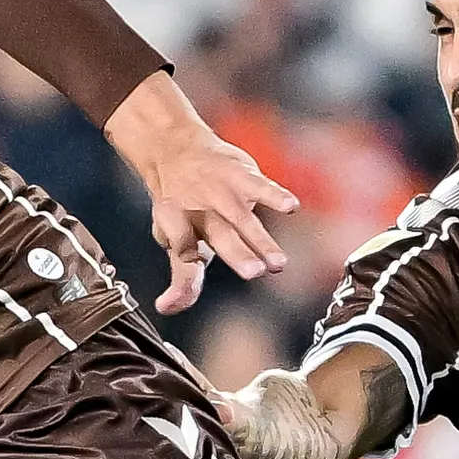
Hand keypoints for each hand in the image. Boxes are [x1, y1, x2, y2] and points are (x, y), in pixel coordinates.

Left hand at [105, 80, 296, 313]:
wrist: (175, 150)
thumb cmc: (182, 206)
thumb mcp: (174, 241)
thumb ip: (181, 278)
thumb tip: (167, 307)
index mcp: (177, 226)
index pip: (182, 250)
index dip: (185, 262)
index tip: (187, 275)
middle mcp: (199, 210)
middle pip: (219, 235)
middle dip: (237, 253)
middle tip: (254, 272)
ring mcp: (222, 192)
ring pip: (242, 218)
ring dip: (260, 239)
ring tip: (277, 262)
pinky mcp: (241, 176)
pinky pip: (260, 186)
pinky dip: (275, 196)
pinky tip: (291, 207)